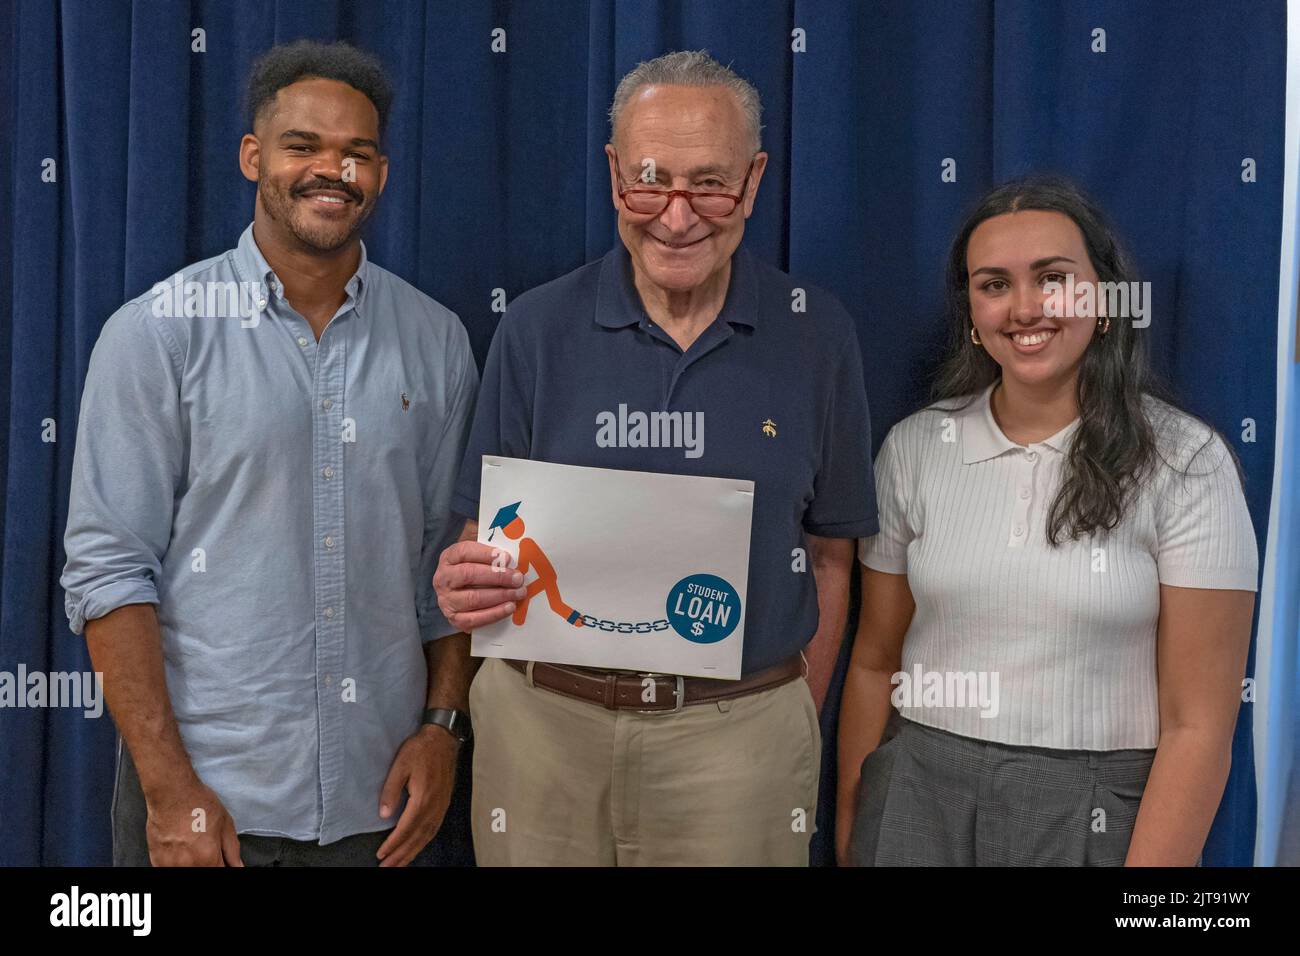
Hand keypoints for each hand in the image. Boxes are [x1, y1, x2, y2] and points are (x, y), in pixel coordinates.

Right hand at [145, 777, 242, 866]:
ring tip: (192, 847)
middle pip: (203, 873)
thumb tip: (238, 867)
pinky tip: (181, 852)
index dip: (222, 867)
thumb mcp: (225, 824)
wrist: (172, 794)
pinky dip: (177, 865)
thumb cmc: (199, 804)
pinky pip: (170, 870)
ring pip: (187, 873)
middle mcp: (189, 865)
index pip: (220, 873)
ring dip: (193, 865)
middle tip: (206, 849)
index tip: (221, 861)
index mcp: (208, 858)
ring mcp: (170, 865)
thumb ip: (232, 850)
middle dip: (209, 864)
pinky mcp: (156, 861)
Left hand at [376, 726, 459, 866]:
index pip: (406, 828)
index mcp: (423, 798)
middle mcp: (434, 806)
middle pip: (417, 837)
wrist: (443, 739)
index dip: (393, 844)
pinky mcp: (444, 803)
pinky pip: (434, 829)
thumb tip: (383, 815)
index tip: (380, 855)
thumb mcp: (400, 765)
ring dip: (413, 852)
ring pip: (427, 836)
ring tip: (400, 864)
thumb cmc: (419, 750)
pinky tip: (417, 847)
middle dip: (401, 854)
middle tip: (387, 868)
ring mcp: (441, 806)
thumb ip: (391, 790)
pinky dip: (424, 842)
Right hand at [433, 540, 526, 631]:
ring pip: (473, 598)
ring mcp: (446, 599)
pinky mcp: (453, 618)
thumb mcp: (477, 550)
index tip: (507, 557)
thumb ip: (488, 541)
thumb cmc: (473, 567)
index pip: (465, 551)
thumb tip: (508, 532)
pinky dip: (493, 614)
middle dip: (497, 577)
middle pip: (469, 574)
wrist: (458, 592)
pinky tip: (509, 608)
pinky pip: (474, 619)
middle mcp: (443, 578)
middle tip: (518, 578)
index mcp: (449, 557)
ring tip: (518, 593)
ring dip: (499, 596)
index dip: (487, 554)